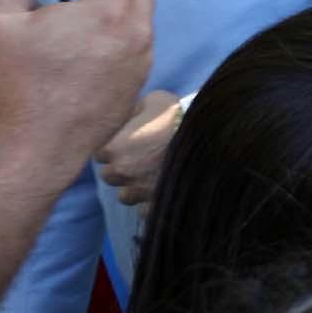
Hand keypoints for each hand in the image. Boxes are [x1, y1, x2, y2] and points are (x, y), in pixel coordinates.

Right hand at [0, 0, 154, 162]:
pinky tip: (89, 47)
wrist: (39, 145)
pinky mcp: (137, 87)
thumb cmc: (19, 81)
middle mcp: (137, 35)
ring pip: (142, 20)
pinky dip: (119, 36)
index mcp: (109, 12)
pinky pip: (135, 48)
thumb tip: (32, 0)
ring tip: (86, 10)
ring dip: (121, 5)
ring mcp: (142, 64)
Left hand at [93, 89, 185, 206]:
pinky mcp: (158, 205)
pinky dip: (154, 203)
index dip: (115, 148)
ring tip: (154, 178)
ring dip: (135, 189)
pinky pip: (147, 211)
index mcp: (113, 147)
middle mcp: (121, 172)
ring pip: (125, 197)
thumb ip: (135, 111)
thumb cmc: (182, 116)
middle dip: (123, 169)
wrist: (211, 140)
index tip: (130, 143)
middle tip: (142, 161)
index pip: (100, 153)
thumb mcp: (155, 101)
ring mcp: (139, 191)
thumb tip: (130, 115)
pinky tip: (167, 190)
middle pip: (109, 176)